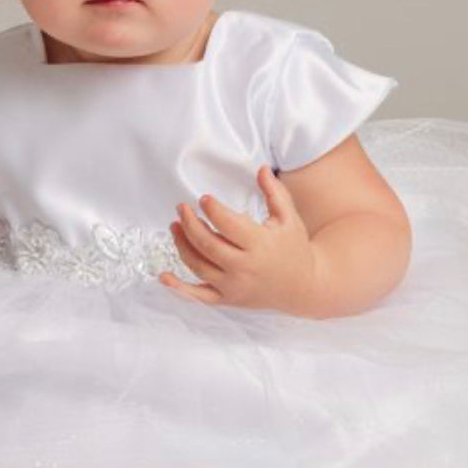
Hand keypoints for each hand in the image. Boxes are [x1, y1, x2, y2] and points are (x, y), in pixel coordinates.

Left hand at [160, 165, 318, 313]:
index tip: (203, 199)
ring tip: (175, 226)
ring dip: (182, 245)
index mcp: (260, 245)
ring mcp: (234, 287)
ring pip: (198, 266)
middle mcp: (245, 268)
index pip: (228, 224)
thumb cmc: (294, 249)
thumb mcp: (289, 218)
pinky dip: (178, 288)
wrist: (303, 288)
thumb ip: (274, 192)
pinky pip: (198, 296)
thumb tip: (261, 168)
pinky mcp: (228, 299)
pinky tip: (163, 275)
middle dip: (190, 223)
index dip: (212, 210)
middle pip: (207, 244)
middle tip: (181, 208)